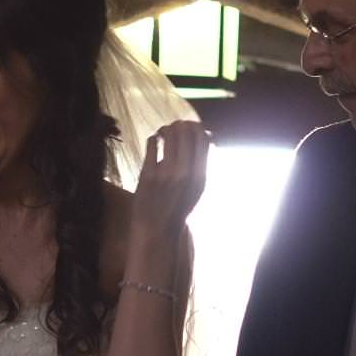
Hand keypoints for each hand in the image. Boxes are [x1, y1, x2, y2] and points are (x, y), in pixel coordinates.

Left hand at [133, 120, 210, 238]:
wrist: (157, 230)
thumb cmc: (178, 207)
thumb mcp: (197, 187)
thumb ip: (202, 163)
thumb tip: (208, 135)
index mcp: (200, 176)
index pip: (203, 139)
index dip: (197, 128)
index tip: (190, 128)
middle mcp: (185, 172)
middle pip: (187, 132)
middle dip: (180, 125)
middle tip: (174, 128)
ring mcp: (166, 173)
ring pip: (170, 134)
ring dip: (166, 129)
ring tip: (163, 133)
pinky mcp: (148, 174)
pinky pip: (152, 144)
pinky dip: (154, 138)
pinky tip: (154, 141)